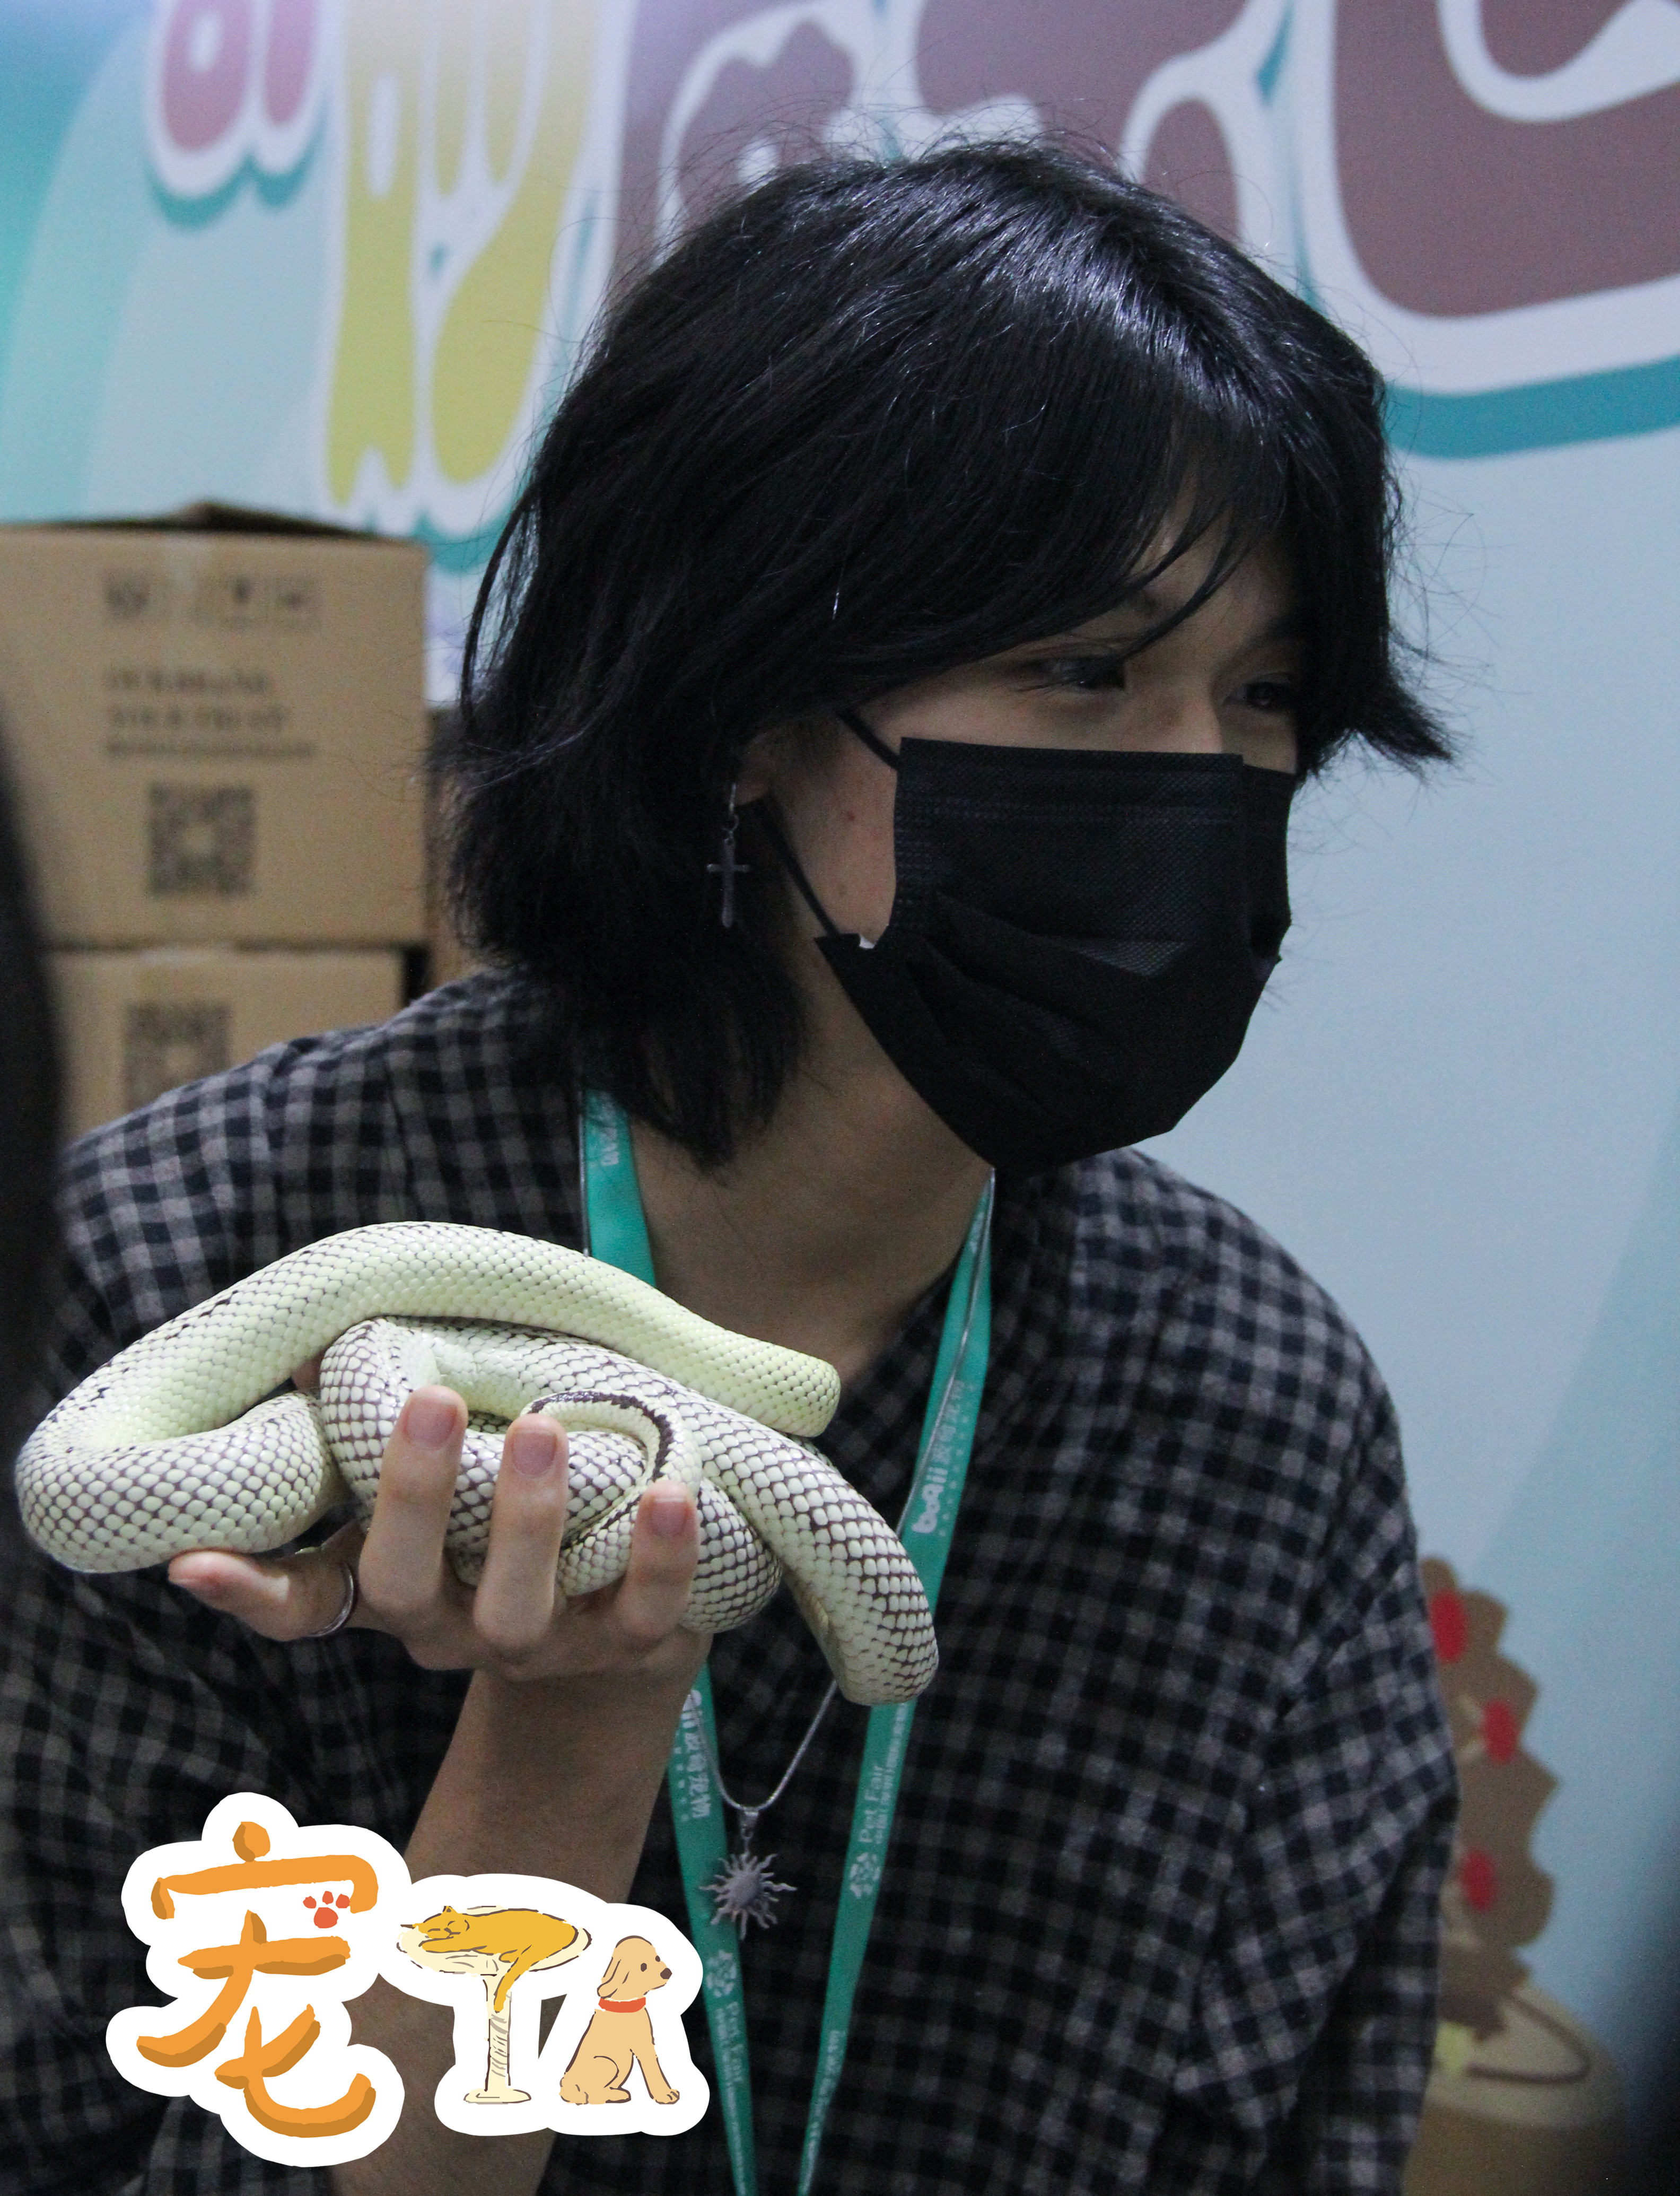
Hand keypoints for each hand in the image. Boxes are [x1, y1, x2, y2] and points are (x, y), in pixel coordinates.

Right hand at [168, 1378, 708, 1687]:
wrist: (627, 1611)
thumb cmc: (512, 1513)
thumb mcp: (448, 1470)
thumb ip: (383, 1420)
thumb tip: (319, 1348)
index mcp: (390, 1585)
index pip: (300, 1601)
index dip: (246, 1589)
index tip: (193, 1558)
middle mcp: (450, 1628)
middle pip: (408, 1586)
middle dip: (416, 1495)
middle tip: (434, 1399)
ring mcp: (536, 1647)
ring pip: (516, 1612)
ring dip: (530, 1521)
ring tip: (548, 1429)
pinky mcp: (624, 1648)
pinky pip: (641, 1616)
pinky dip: (660, 1558)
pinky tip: (672, 1493)